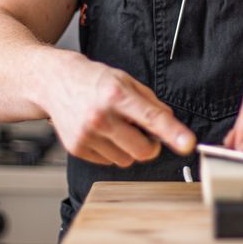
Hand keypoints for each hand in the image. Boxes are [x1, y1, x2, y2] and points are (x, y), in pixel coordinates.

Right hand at [42, 50, 195, 166]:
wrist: (54, 82)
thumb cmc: (94, 80)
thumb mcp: (126, 81)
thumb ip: (151, 103)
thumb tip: (170, 126)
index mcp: (116, 94)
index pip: (151, 118)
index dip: (172, 132)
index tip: (188, 143)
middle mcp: (100, 116)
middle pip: (143, 150)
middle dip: (150, 145)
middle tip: (141, 131)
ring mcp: (86, 135)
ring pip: (126, 160)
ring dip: (128, 148)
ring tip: (115, 127)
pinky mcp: (77, 149)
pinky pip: (109, 162)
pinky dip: (111, 151)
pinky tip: (101, 132)